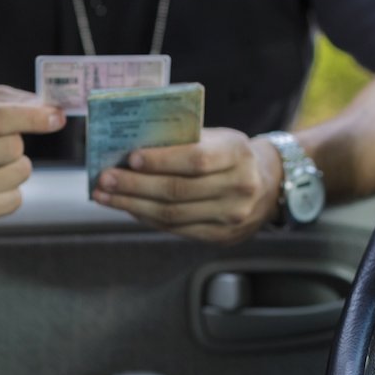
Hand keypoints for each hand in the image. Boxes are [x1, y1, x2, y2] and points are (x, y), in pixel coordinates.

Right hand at [0, 85, 64, 226]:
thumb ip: (12, 100)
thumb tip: (52, 110)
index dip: (31, 118)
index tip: (57, 118)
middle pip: (11, 148)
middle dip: (18, 143)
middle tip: (1, 143)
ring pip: (18, 173)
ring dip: (17, 167)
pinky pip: (15, 200)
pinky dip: (11, 191)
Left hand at [93, 127, 282, 243]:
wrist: (270, 183)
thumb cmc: (230, 154)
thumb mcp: (217, 137)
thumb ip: (183, 141)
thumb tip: (130, 150)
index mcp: (237, 153)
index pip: (195, 159)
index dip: (161, 160)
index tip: (130, 157)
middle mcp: (239, 187)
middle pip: (177, 191)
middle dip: (134, 186)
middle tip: (104, 179)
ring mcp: (232, 216)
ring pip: (172, 215)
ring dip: (132, 205)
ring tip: (105, 196)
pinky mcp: (222, 236)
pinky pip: (177, 229)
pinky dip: (147, 219)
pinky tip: (128, 208)